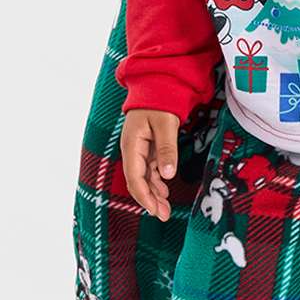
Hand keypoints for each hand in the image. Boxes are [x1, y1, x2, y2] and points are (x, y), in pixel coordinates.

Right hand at [120, 109, 180, 223]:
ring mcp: (138, 148)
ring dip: (154, 192)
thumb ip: (166, 149)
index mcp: (132, 144)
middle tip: (164, 215)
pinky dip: (156, 180)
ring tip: (166, 208)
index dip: (144, 196)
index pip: (135, 177)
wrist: (155, 84)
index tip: (155, 211)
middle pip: (137, 180)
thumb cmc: (159, 101)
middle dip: (150, 199)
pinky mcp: (146, 146)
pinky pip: (149, 168)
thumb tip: (167, 175)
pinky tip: (164, 189)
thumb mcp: (166, 124)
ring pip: (143, 176)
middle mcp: (132, 149)